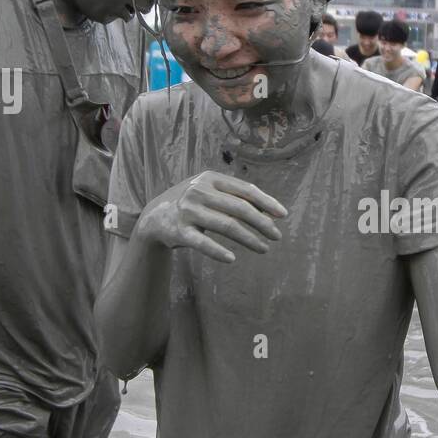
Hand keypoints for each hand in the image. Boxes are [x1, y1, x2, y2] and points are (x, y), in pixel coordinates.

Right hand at [137, 171, 286, 261]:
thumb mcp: (212, 193)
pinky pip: (203, 243)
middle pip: (239, 208)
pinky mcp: (179, 231)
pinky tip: (232, 259)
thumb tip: (272, 214)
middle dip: (262, 223)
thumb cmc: (194, 205)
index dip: (266, 202)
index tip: (283, 215)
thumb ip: (237, 198)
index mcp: (210, 178)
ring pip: (227, 226)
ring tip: (264, 248)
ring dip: (249, 239)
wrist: (155, 217)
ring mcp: (188, 211)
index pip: (245, 190)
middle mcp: (198, 191)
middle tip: (277, 236)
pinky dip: (218, 251)